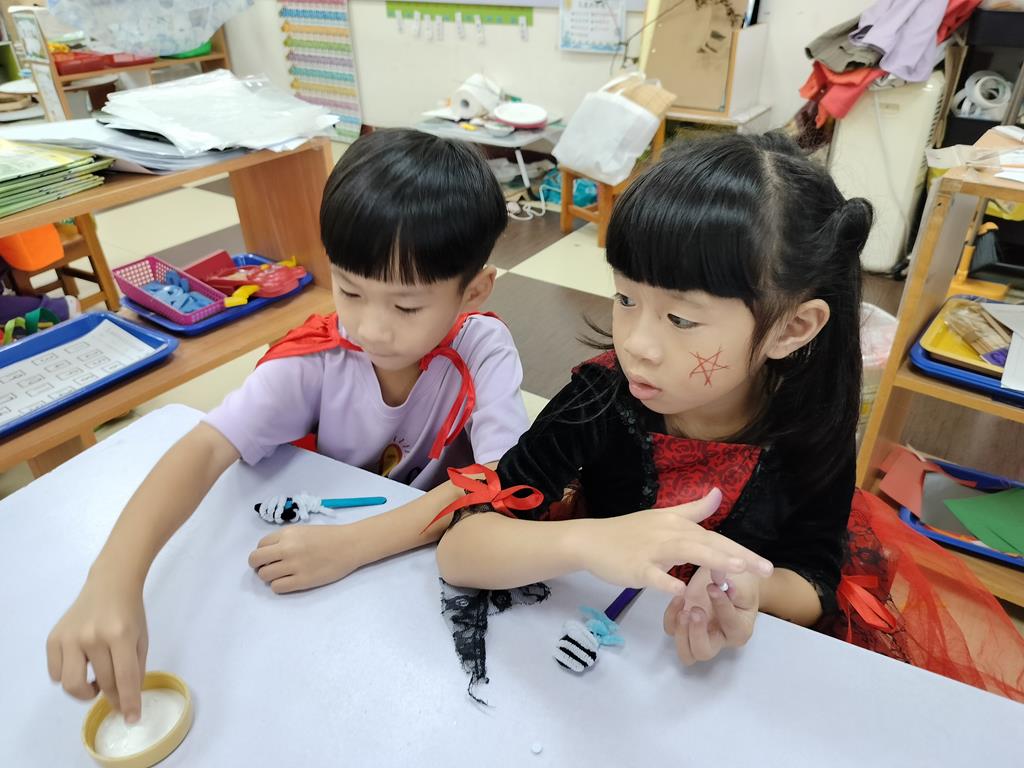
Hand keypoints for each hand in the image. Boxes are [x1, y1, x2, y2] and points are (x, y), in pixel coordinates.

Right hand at [46, 572, 147, 721]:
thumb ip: (135, 669)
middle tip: (116, 694)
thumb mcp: (141, 639)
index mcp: (120, 635)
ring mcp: (69, 637)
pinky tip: (80, 666)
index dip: (129, 703)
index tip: (131, 718)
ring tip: (96, 681)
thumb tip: (126, 701)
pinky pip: (55, 673)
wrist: (110, 584)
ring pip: (71, 685)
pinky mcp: (53, 638)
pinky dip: (67, 678)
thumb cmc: (130, 612)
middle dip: (112, 696)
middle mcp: (92, 637)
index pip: (124, 679)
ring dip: (85, 692)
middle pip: (100, 684)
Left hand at [248, 524, 366, 593]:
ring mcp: (293, 566)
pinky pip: (277, 587)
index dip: (263, 552)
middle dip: (257, 565)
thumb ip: (285, 539)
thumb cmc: (329, 536)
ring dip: (269, 576)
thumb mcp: (303, 531)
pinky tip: (288, 581)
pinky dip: (279, 586)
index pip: (260, 545)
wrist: (350, 545)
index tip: (270, 556)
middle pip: (255, 560)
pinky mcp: (302, 581)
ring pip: (264, 576)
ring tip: (281, 575)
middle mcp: (287, 548)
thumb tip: (270, 554)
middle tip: (268, 567)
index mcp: (287, 534)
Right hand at [577, 489, 772, 594]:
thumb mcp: (664, 516)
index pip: (715, 538)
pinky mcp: (635, 567)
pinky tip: (681, 590)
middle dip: (738, 557)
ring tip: (736, 570)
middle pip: (708, 544)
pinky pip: (653, 575)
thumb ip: (694, 508)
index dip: (741, 550)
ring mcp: (652, 550)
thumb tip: (718, 492)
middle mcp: (669, 534)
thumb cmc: (630, 532)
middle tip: (765, 570)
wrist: (592, 540)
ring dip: (711, 559)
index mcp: (678, 524)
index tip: (766, 565)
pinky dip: (666, 581)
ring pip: (686, 552)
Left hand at [663, 566, 758, 664]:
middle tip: (695, 610)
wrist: (730, 577)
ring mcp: (699, 633)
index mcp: (739, 630)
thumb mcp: (742, 584)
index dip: (721, 606)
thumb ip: (733, 588)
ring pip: (685, 652)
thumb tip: (719, 588)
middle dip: (696, 634)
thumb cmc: (739, 583)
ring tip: (684, 610)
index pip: (730, 625)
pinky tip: (679, 599)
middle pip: (703, 652)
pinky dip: (671, 617)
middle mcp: (719, 639)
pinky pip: (671, 630)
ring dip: (681, 632)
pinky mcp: (685, 624)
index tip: (713, 588)